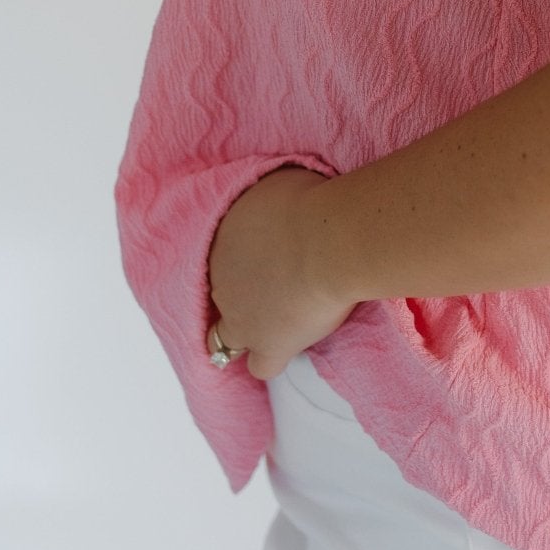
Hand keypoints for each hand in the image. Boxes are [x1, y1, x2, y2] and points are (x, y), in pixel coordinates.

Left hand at [206, 165, 358, 380]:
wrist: (329, 240)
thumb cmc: (309, 202)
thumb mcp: (278, 183)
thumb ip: (266, 202)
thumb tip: (273, 202)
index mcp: (221, 240)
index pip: (223, 258)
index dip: (246, 259)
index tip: (270, 256)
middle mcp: (221, 281)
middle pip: (224, 294)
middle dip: (248, 292)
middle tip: (282, 282)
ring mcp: (241, 318)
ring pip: (226, 338)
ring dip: (249, 330)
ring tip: (278, 322)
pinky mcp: (268, 345)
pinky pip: (260, 366)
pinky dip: (272, 358)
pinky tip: (289, 347)